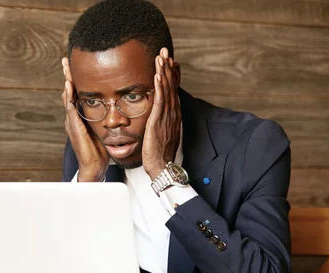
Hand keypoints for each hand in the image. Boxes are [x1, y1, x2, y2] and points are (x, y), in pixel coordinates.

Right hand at [61, 57, 108, 181]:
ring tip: (65, 67)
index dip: (76, 79)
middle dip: (67, 75)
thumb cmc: (99, 151)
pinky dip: (69, 96)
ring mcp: (72, 122)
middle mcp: (73, 117)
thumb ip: (105, 117)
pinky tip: (69, 85)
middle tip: (66, 59)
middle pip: (69, 91)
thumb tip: (116, 107)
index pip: (77, 93)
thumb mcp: (103, 129)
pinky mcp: (74, 127)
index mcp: (80, 116)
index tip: (76, 64)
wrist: (94, 167)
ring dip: (66, 81)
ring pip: (67, 97)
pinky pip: (71, 108)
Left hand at [142, 47, 181, 179]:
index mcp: (172, 114)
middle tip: (165, 50)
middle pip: (171, 86)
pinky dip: (159, 88)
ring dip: (163, 73)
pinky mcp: (158, 123)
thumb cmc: (159, 151)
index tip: (170, 59)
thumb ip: (160, 118)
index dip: (171, 73)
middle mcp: (171, 113)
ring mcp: (166, 117)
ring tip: (161, 57)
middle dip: (168, 67)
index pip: (172, 89)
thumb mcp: (161, 130)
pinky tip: (157, 77)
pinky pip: (159, 102)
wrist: (161, 165)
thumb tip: (156, 109)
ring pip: (166, 91)